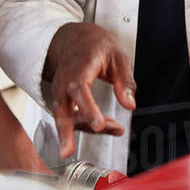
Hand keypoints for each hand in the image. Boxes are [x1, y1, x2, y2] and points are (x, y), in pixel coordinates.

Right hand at [43, 22, 136, 158]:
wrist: (74, 38)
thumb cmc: (95, 45)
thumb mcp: (117, 55)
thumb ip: (124, 80)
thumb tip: (129, 103)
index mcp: (77, 68)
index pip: (79, 89)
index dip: (87, 108)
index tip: (99, 123)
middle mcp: (64, 82)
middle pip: (61, 109)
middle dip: (65, 132)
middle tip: (68, 151)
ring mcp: (60, 93)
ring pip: (66, 118)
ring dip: (87, 128)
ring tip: (115, 130)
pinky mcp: (61, 101)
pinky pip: (70, 117)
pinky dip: (87, 125)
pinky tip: (108, 127)